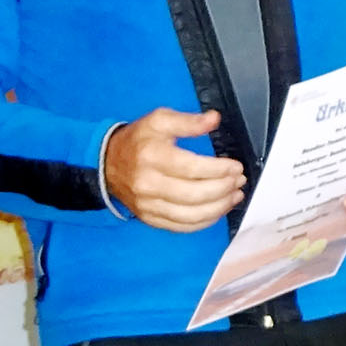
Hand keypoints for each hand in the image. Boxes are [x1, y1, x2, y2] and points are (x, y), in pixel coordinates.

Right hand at [103, 107, 244, 230]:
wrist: (107, 163)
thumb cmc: (138, 140)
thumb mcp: (159, 120)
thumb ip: (188, 121)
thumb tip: (213, 119)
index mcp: (152, 157)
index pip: (193, 168)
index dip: (220, 169)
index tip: (236, 166)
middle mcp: (148, 184)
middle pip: (195, 195)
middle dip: (224, 189)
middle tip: (239, 181)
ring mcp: (148, 205)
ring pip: (190, 215)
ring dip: (219, 208)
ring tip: (235, 196)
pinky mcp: (149, 218)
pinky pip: (181, 226)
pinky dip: (204, 222)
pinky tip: (218, 210)